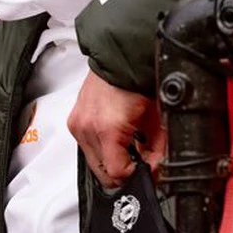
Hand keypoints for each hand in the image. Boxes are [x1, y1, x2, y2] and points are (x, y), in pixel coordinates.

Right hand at [68, 72, 164, 188]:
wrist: (122, 56)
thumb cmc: (138, 79)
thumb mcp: (156, 117)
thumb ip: (157, 147)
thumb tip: (156, 168)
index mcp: (108, 128)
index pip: (116, 173)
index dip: (135, 176)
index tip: (146, 172)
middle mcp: (88, 128)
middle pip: (102, 173)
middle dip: (122, 172)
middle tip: (139, 163)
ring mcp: (78, 124)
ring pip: (92, 162)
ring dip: (110, 160)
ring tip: (128, 145)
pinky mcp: (74, 120)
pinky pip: (87, 146)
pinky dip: (101, 147)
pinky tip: (116, 136)